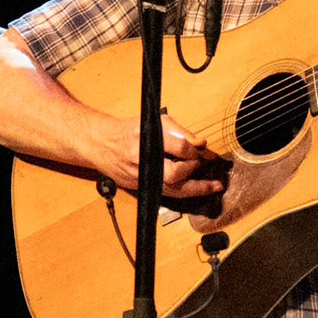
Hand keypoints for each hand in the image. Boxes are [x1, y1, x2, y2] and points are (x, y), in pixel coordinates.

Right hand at [94, 110, 228, 198]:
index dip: (194, 149)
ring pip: (175, 190)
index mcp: (145, 141)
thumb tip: (201, 143)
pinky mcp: (143, 188)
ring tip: (215, 186)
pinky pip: (169, 194)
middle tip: (201, 162)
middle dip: (193, 168)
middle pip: (176, 173)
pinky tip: (200, 189)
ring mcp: (142, 178)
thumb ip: (180, 132)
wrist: (102, 145)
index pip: (179, 148)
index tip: (200, 148)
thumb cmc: (127, 132)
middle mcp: (143, 162)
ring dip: (198, 188)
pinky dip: (186, 192)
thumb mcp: (154, 123)